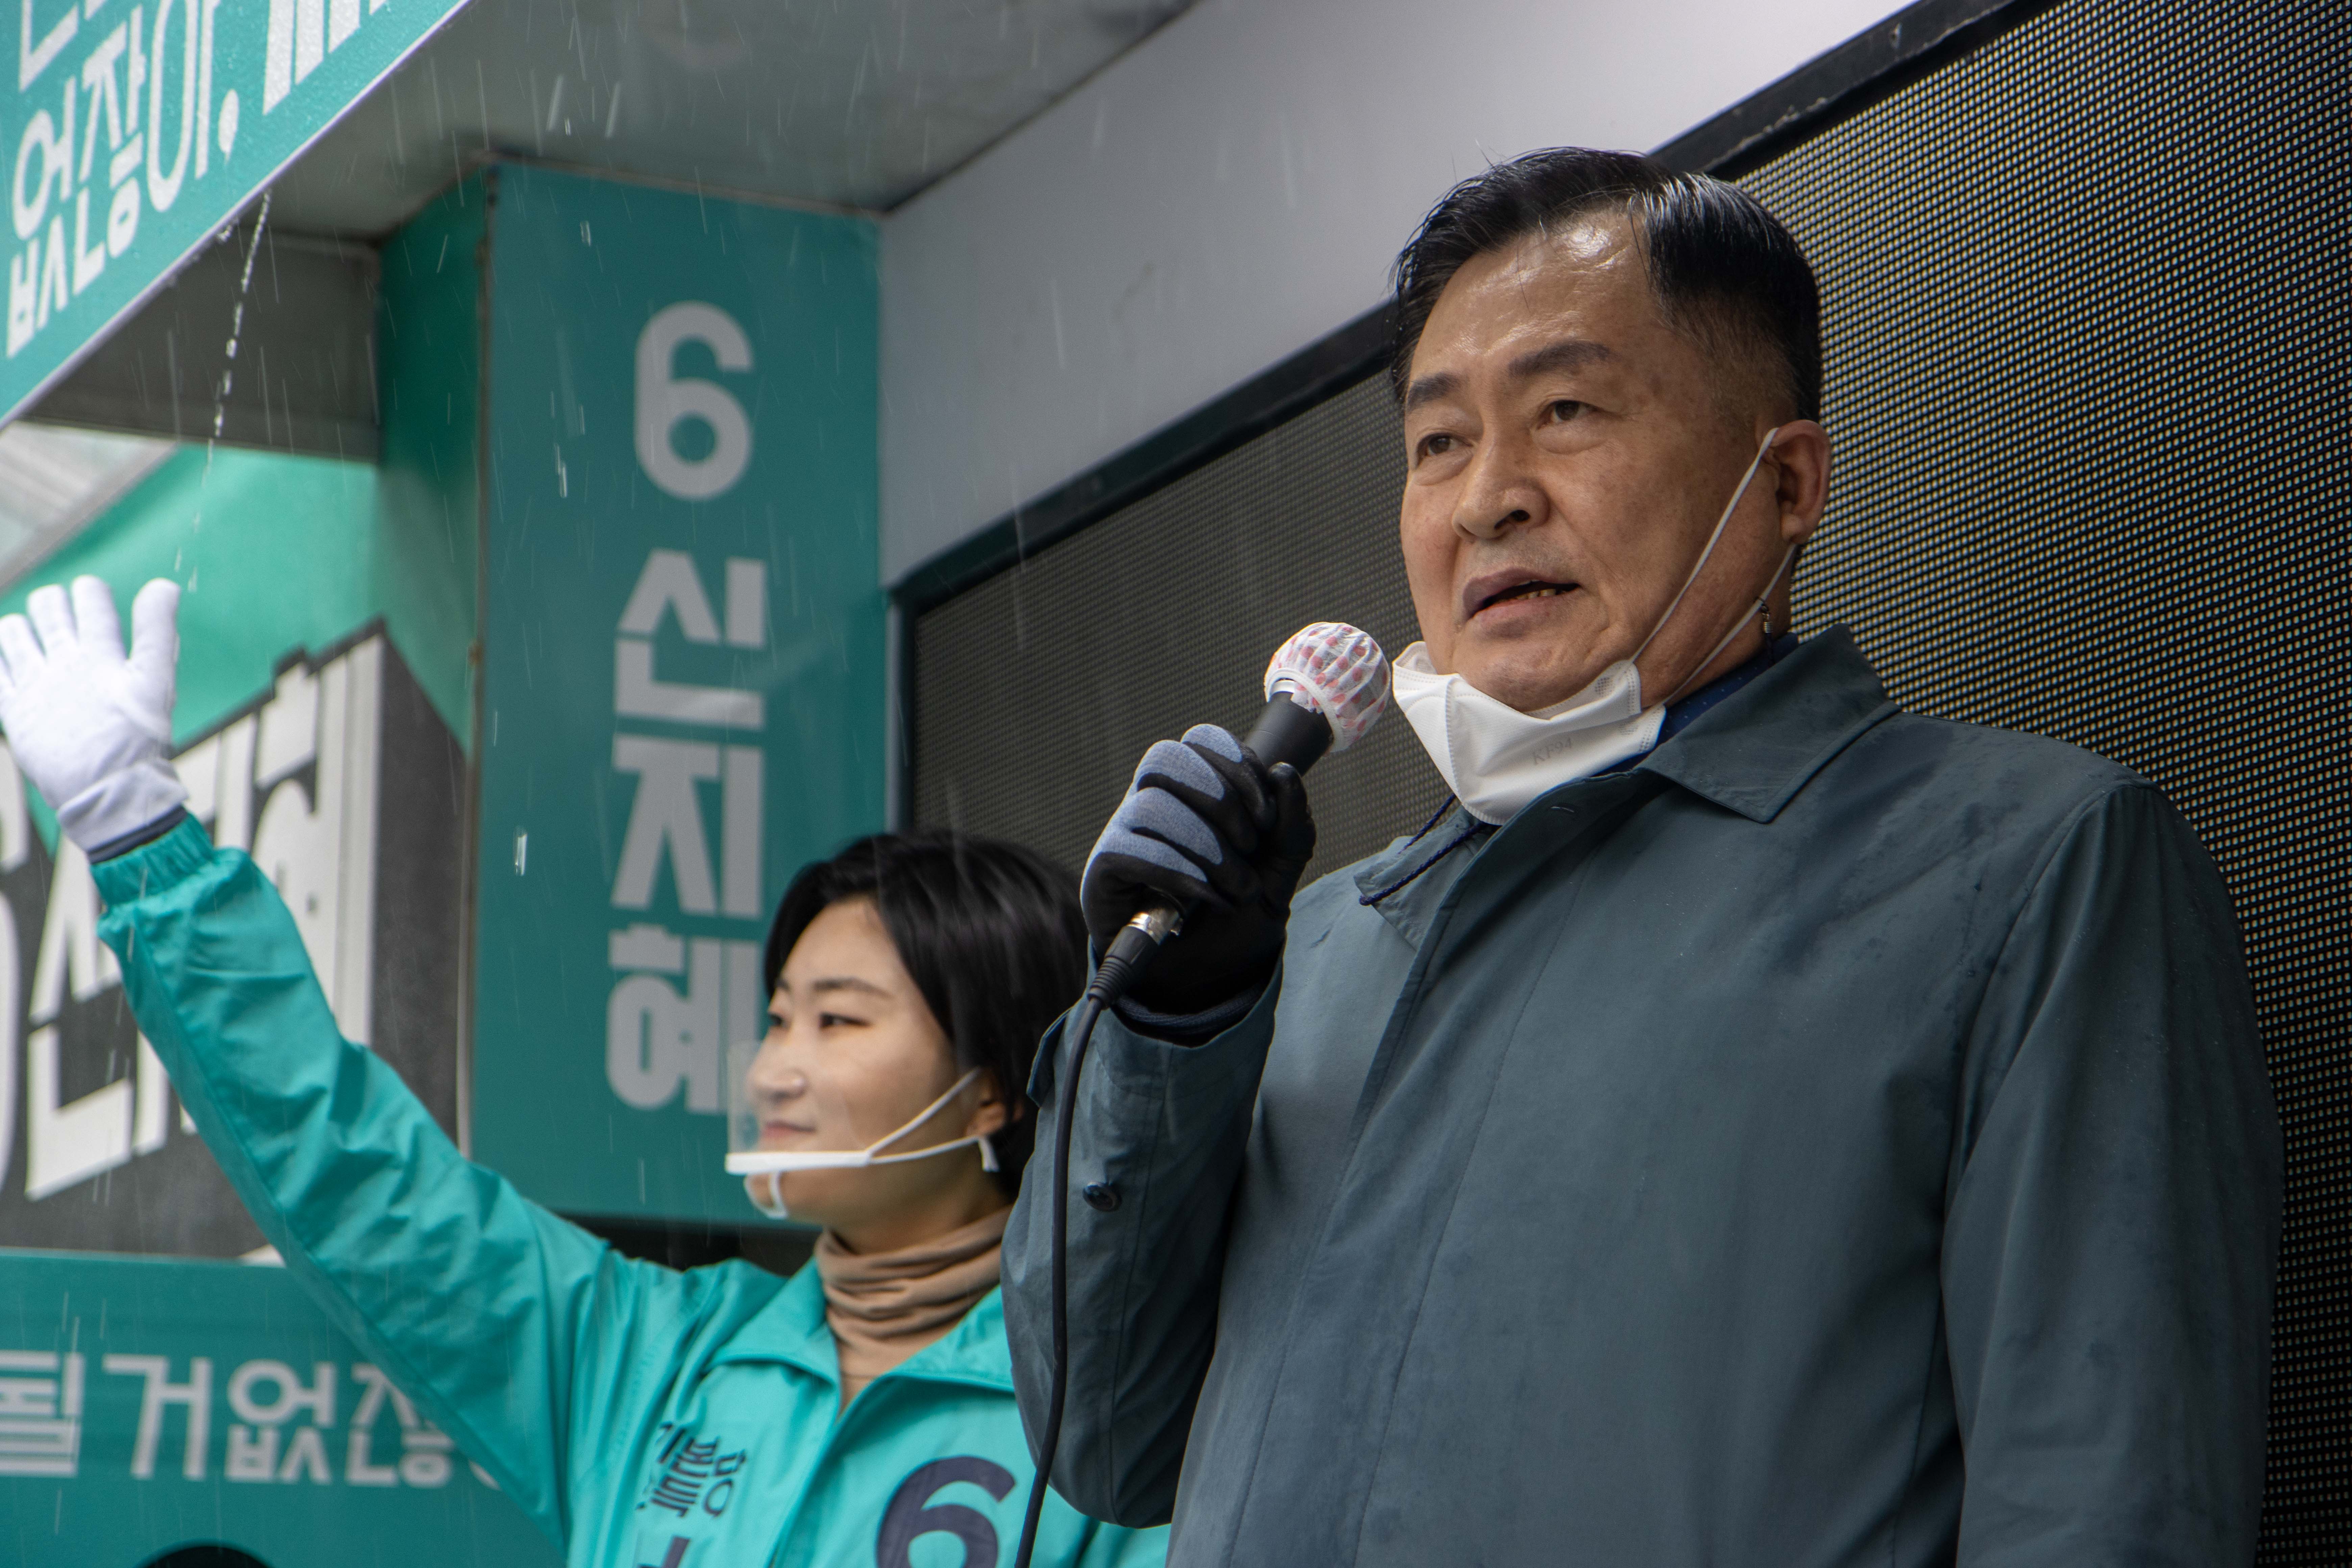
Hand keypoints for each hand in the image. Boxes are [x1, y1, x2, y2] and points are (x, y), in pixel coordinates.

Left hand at [0, 577, 185, 855]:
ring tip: (30, 633)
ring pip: (13, 633)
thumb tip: (165, 585)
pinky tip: (5, 656)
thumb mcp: (159, 684)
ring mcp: (34, 687)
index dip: (90, 591)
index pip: (90, 600)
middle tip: (62, 612)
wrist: (109, 793)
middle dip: (55, 602)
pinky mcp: (13, 712)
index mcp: (101, 655)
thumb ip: (158, 631)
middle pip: (48, 609)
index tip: (92, 595)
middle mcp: (64, 664)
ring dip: (21, 625)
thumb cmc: (140, 740)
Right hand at [1081, 724, 1314, 1016]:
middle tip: (1250, 845)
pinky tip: (1203, 898)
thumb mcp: (1277, 878)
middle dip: (1220, 798)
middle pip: (1168, 758)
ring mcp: (1123, 835)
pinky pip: (1130, 849)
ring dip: (1208, 848)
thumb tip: (1286, 772)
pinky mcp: (1104, 872)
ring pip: (1152, 805)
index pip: (1202, 742)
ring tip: (1233, 889)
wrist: (1205, 980)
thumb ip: (1291, 829)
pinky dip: (1177, 873)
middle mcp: (1152, 803)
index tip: (1266, 815)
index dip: (1237, 766)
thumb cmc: (1233, 920)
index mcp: (1191, 793)